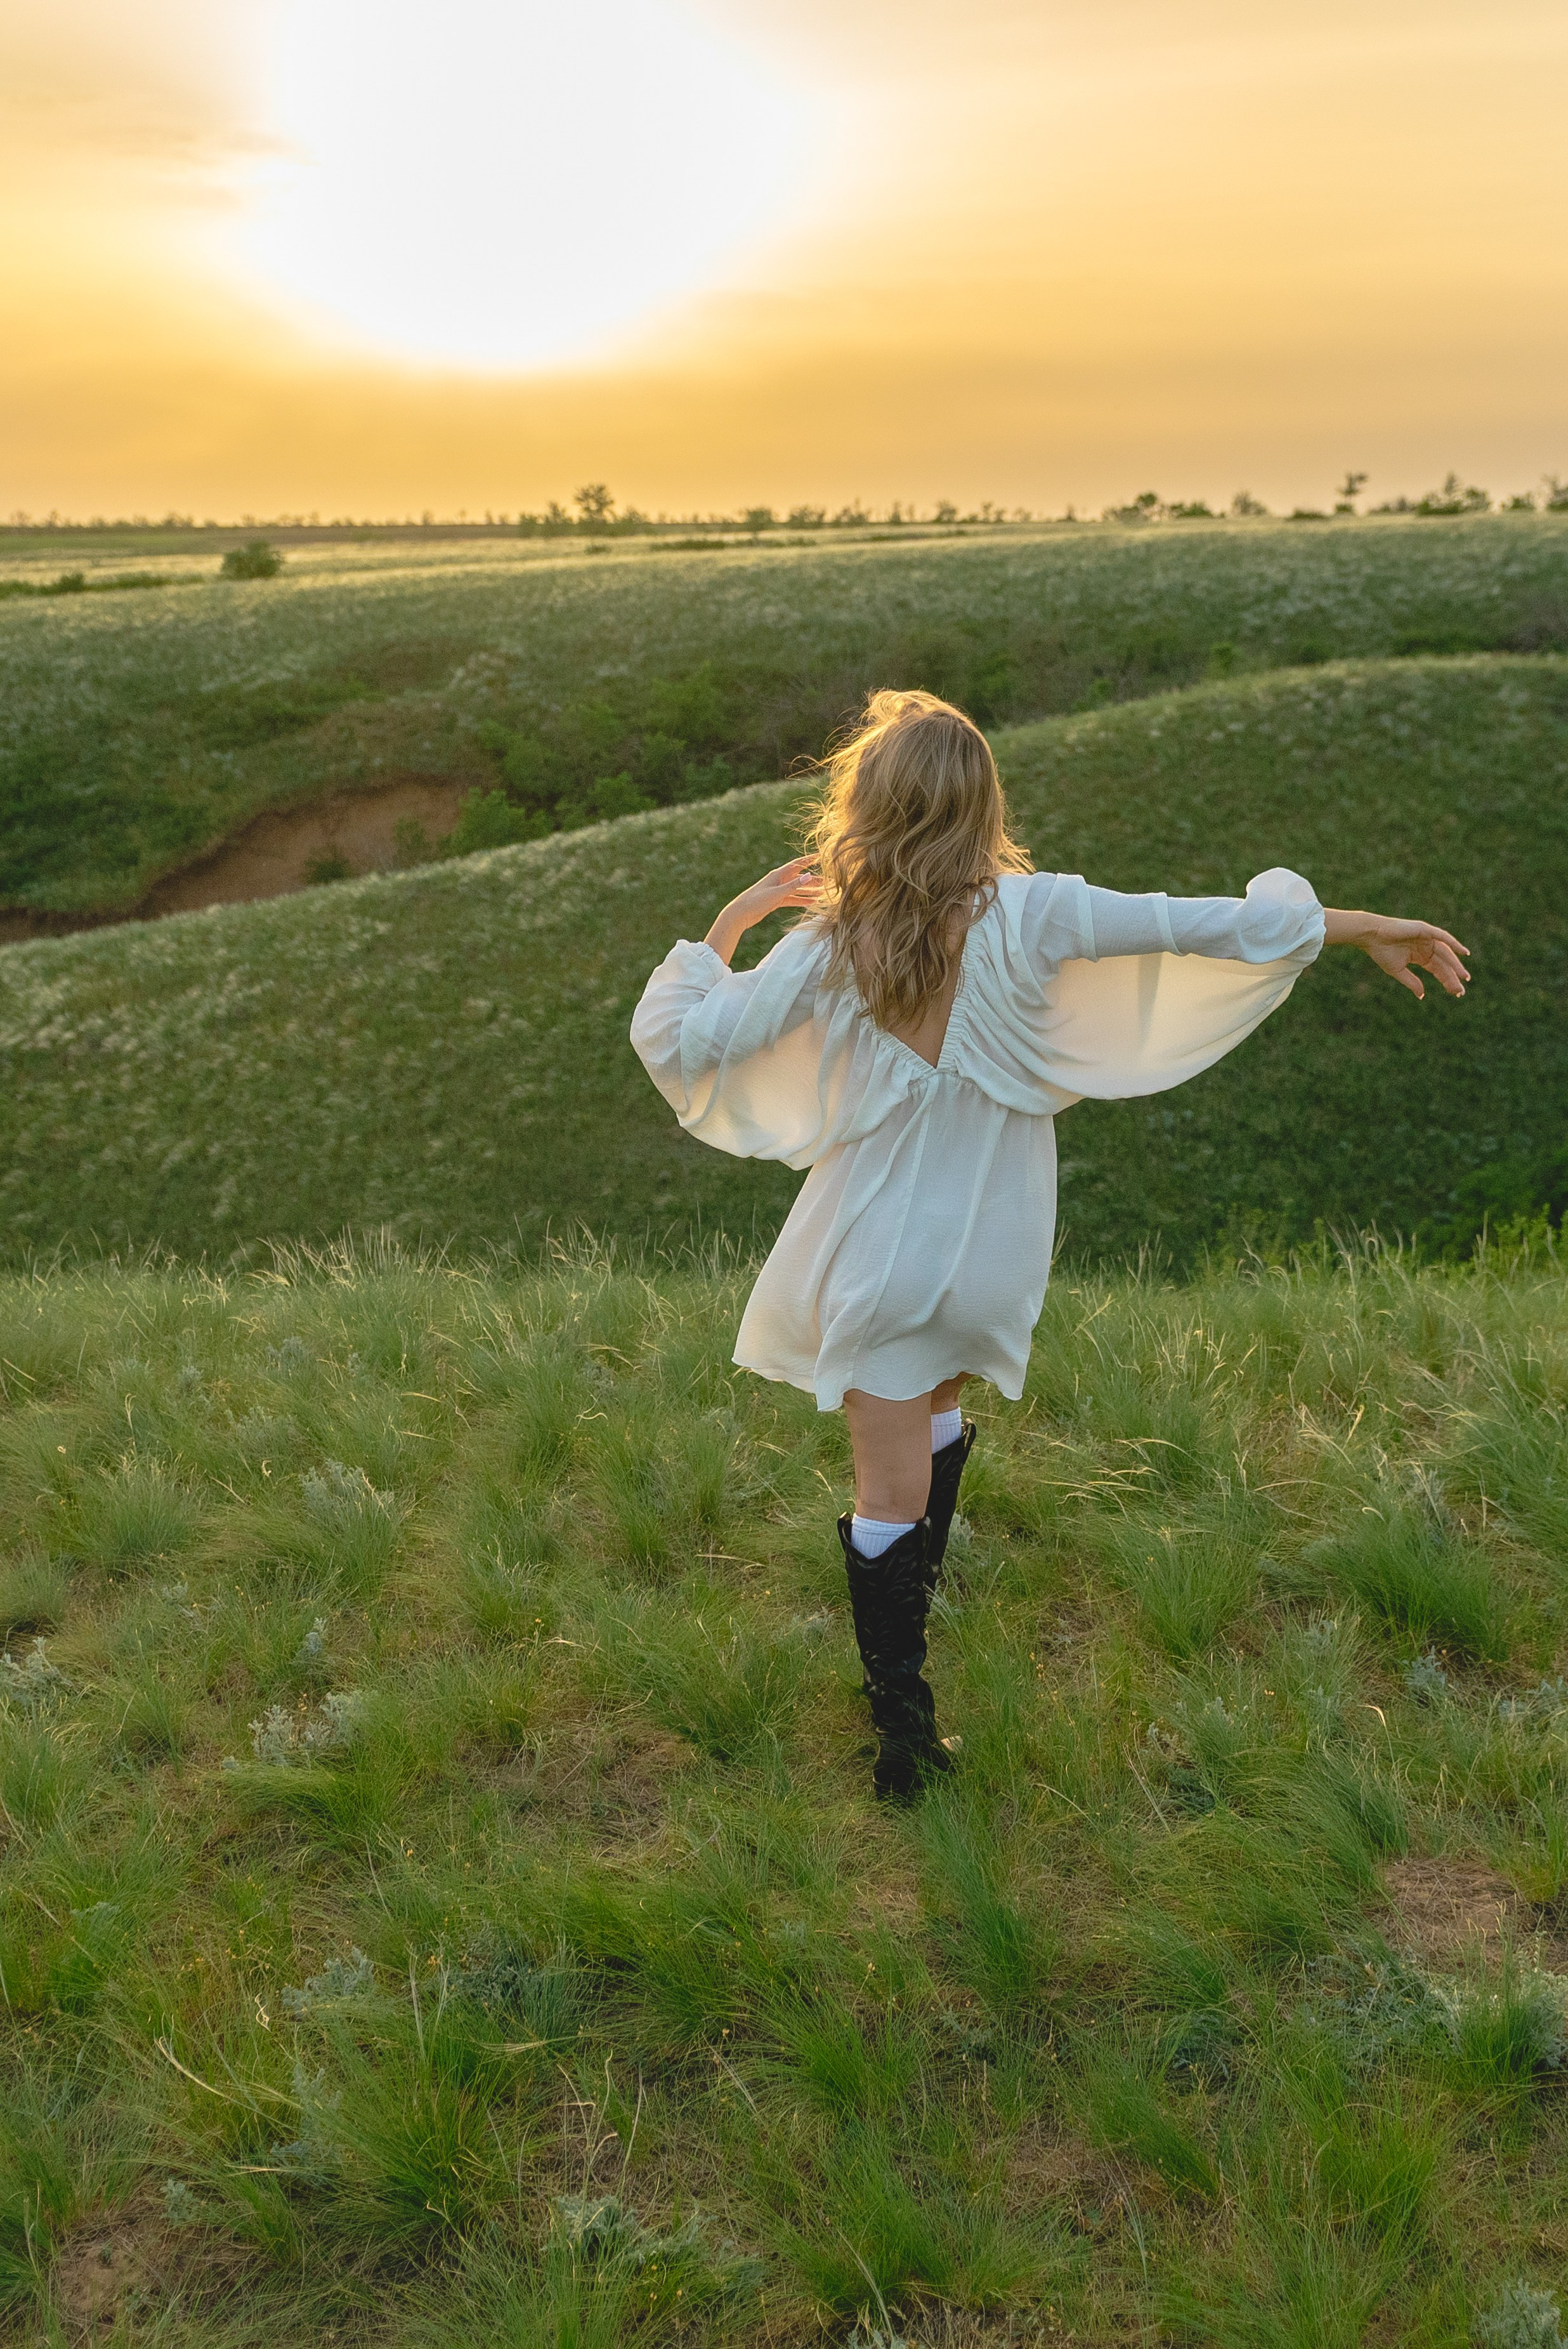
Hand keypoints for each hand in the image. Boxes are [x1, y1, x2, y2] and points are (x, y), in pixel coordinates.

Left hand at [704, 855, 823, 964]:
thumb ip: (793, 885)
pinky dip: (801, 900)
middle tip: (828, 882)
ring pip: (797, 889)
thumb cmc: (756, 900)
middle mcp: (779, 881)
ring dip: (809, 891)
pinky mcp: (776, 901)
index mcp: (778, 874)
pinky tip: (811, 903)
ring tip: (823, 893)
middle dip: (813, 879)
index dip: (809, 860)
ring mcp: (778, 891)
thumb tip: (809, 875)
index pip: (797, 864)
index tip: (821, 856)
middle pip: (800, 878)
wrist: (741, 913)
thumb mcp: (777, 893)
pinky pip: (792, 899)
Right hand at [1322, 908, 1470, 999]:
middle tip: (1461, 991)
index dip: (1447, 981)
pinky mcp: (1425, 930)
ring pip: (1446, 953)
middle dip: (1453, 977)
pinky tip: (1464, 953)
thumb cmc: (1381, 952)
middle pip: (1444, 964)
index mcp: (1420, 957)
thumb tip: (1422, 995)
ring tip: (1464, 977)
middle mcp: (1426, 947)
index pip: (1438, 970)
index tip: (1456, 993)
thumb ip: (1411, 982)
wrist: (1371, 935)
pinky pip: (1443, 937)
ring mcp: (1427, 938)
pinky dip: (1454, 943)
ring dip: (1456, 964)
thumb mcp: (1398, 971)